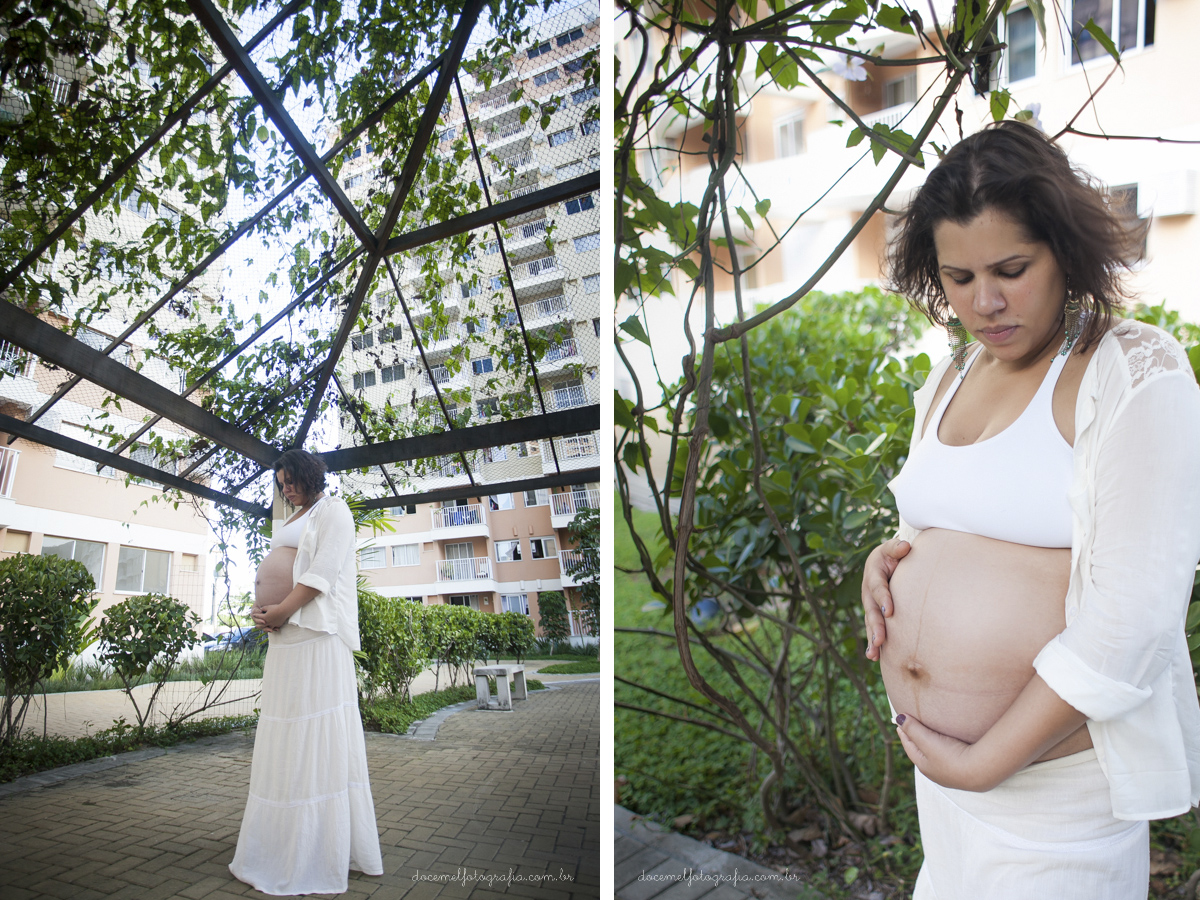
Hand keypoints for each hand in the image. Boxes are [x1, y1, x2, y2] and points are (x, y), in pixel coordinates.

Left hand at [251, 605, 286, 630]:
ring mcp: (273, 624)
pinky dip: (272, 628)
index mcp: (264, 617)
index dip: (256, 615)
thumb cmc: (276, 608)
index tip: (254, 615)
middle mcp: (268, 622)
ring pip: (267, 628)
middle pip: (261, 625)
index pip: (258, 616)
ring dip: (265, 629)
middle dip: (258, 625)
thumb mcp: (268, 607)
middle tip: (256, 626)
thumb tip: (261, 609)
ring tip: (264, 629)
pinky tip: (272, 629)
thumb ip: (263, 608)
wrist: (284, 610)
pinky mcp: (277, 625)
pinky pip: (274, 628)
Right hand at [861, 538, 909, 659]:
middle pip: (871, 611)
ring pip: (871, 623)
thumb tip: (905, 547)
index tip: (889, 611)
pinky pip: (874, 630)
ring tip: (874, 653)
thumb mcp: (893, 549)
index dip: (883, 599)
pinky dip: (874, 643)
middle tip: (880, 639)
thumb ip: (897, 548)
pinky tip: (874, 657)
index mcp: (873, 576)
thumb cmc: (893, 555)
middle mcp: (869, 593)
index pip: (878, 588)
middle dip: (876, 625)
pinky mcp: (875, 615)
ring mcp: (871, 606)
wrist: (885, 563)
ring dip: (872, 638)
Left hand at [895, 714, 997, 792]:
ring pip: (936, 757)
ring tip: (930, 738)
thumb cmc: (951, 756)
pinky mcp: (964, 772)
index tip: (900, 722)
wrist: (982, 771)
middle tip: (912, 728)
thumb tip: (899, 718)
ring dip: (931, 746)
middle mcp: (935, 773)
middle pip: (921, 753)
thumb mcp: (928, 741)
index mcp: (924, 766)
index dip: (904, 733)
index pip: (909, 746)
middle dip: (916, 740)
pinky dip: (945, 751)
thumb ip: (913, 729)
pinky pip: (950, 759)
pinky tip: (951, 748)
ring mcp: (951, 775)